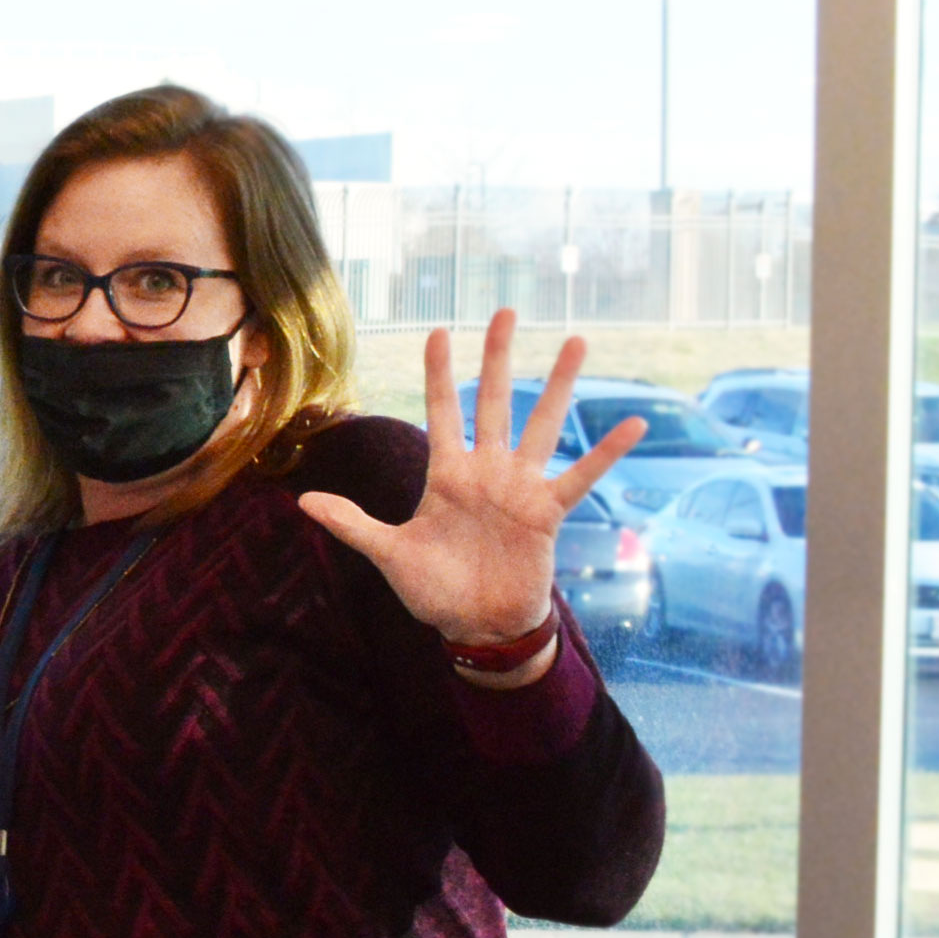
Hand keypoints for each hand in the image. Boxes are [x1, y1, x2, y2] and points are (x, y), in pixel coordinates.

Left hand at [299, 311, 641, 649]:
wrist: (477, 626)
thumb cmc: (434, 591)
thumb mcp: (390, 555)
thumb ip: (353, 525)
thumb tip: (303, 503)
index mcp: (446, 475)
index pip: (442, 412)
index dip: (439, 374)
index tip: (437, 332)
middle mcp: (486, 471)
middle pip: (493, 402)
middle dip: (497, 358)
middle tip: (506, 311)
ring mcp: (520, 488)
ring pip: (542, 424)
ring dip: (558, 384)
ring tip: (575, 341)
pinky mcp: (548, 513)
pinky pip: (581, 476)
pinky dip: (607, 452)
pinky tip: (635, 424)